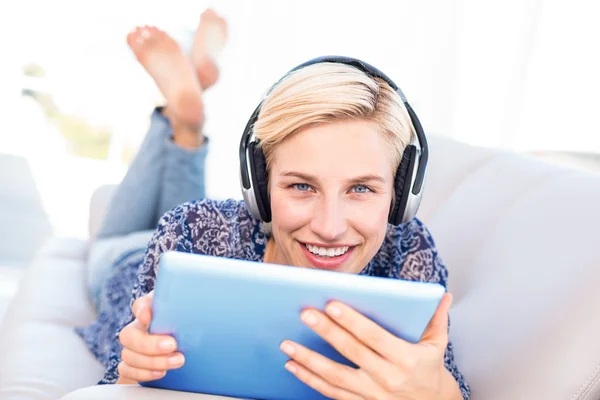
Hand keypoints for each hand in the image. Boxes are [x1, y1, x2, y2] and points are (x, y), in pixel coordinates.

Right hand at [116, 290, 185, 382]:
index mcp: (152, 311)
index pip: (141, 305)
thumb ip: (191, 304)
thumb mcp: (189, 312)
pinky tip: (161, 372)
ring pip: (128, 355)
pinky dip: (143, 373)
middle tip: (172, 345)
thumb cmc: (187, 325)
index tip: (148, 316)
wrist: (184, 348)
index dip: (141, 309)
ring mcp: (133, 347)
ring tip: (177, 361)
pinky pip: (126, 370)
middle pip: (128, 335)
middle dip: (149, 344)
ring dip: (151, 361)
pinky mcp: (133, 364)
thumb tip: (205, 296)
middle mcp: (139, 328)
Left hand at [279, 293, 461, 399]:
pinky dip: (310, 380)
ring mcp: (373, 395)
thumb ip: (437, 318)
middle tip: (305, 314)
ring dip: (308, 359)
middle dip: (326, 332)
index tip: (331, 304)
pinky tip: (293, 366)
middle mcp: (388, 379)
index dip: (352, 321)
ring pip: (335, 376)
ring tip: (287, 344)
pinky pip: (331, 393)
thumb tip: (442, 294)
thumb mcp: (438, 345)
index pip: (374, 336)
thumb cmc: (429, 370)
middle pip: (351, 353)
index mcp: (406, 359)